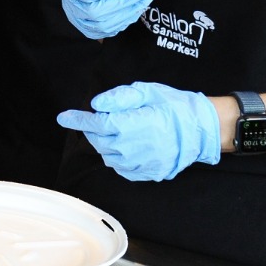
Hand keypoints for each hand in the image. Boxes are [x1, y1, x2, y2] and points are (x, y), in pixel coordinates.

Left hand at [57, 82, 221, 181]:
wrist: (201, 128)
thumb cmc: (173, 106)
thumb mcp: (147, 91)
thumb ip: (119, 97)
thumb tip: (96, 105)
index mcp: (131, 125)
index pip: (95, 125)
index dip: (77, 120)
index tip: (63, 117)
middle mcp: (132, 148)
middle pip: (98, 141)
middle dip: (92, 130)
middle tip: (97, 120)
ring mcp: (140, 163)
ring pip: (108, 156)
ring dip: (104, 144)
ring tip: (115, 132)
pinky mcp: (148, 173)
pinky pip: (122, 169)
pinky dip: (117, 158)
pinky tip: (125, 147)